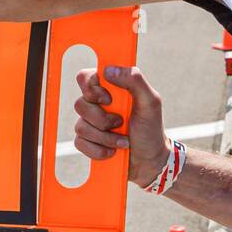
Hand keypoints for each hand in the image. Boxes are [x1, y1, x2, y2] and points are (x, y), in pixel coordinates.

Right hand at [73, 65, 171, 187]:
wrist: (150, 161)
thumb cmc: (151, 129)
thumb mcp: (150, 102)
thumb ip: (135, 80)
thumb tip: (108, 70)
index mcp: (110, 89)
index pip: (85, 77)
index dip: (92, 88)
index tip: (108, 100)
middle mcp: (97, 104)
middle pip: (80, 104)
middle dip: (102, 119)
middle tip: (120, 123)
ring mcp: (90, 123)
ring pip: (80, 126)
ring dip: (105, 138)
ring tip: (123, 141)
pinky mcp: (87, 141)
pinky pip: (80, 143)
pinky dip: (99, 150)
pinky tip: (112, 151)